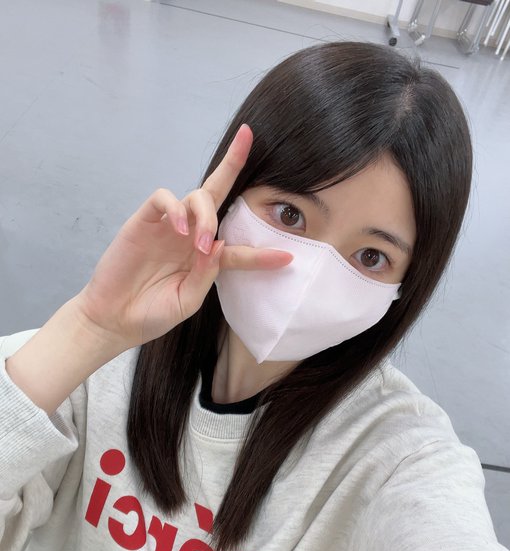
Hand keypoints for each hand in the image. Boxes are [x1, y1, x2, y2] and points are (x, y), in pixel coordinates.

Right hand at [75, 124, 292, 349]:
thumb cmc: (152, 313)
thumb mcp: (187, 301)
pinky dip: (174, 207)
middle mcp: (191, 236)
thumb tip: (221, 245)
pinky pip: (162, 199)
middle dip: (233, 163)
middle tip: (249, 139)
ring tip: (200, 242)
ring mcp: (168, 227)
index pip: (238, 249)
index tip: (288, 258)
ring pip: (195, 196)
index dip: (262, 255)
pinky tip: (180, 229)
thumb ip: (206, 275)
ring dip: (205, 215)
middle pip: (217, 194)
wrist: (114, 319)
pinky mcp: (143, 221)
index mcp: (205, 259)